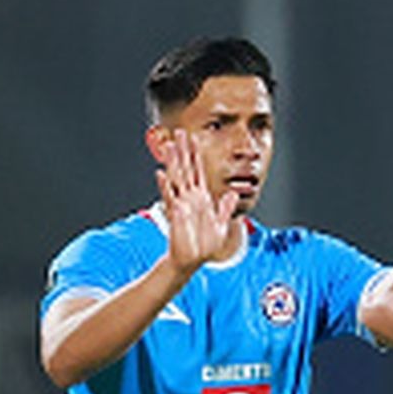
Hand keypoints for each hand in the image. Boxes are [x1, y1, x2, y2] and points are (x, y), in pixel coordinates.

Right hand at [154, 129, 240, 274]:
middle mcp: (190, 197)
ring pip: (176, 178)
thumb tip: (231, 194)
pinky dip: (166, 186)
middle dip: (183, 151)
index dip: (196, 154)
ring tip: (168, 146)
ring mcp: (181, 203)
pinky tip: (161, 174)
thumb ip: (225, 209)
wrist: (193, 259)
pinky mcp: (175, 214)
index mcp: (201, 197)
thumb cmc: (205, 244)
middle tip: (179, 133)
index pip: (198, 170)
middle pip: (186, 169)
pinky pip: (170, 198)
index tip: (194, 138)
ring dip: (172, 162)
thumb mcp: (221, 225)